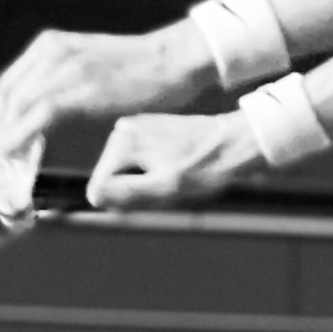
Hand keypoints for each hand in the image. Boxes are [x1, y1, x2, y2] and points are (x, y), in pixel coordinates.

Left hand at [0, 23, 209, 151]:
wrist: (173, 61)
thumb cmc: (140, 69)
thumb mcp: (90, 66)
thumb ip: (64, 82)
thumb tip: (43, 115)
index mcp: (52, 44)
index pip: (10, 82)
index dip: (0, 114)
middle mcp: (53, 51)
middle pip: (10, 96)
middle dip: (0, 128)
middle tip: (1, 156)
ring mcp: (68, 68)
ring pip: (20, 106)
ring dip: (8, 136)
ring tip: (8, 160)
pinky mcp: (83, 88)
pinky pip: (40, 115)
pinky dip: (22, 135)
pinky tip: (15, 152)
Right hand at [87, 111, 260, 211]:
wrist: (238, 143)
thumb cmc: (207, 167)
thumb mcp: (166, 187)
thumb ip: (126, 193)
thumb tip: (94, 198)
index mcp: (123, 140)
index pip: (101, 189)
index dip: (127, 201)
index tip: (157, 193)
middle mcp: (124, 130)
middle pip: (114, 181)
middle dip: (138, 192)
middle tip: (171, 185)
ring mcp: (137, 131)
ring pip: (128, 176)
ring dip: (149, 185)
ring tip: (178, 177)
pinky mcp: (150, 135)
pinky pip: (141, 168)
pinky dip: (158, 175)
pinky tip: (180, 170)